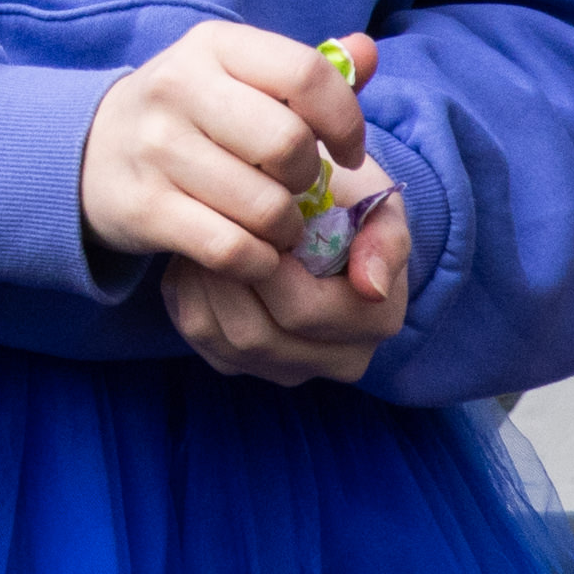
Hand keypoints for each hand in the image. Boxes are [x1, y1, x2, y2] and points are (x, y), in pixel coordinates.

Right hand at [80, 24, 374, 283]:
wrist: (90, 151)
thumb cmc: (190, 113)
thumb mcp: (238, 75)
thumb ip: (306, 71)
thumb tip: (366, 51)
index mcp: (213, 46)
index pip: (306, 75)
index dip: (345, 121)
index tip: (346, 153)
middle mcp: (177, 88)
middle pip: (287, 144)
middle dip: (308, 180)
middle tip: (297, 190)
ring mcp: (154, 149)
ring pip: (263, 205)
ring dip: (285, 228)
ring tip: (276, 224)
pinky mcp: (142, 207)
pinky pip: (229, 248)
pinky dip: (257, 260)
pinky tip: (255, 252)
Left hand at [162, 164, 415, 384]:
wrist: (322, 218)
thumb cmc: (347, 204)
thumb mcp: (376, 206)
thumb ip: (385, 241)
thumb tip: (371, 289)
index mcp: (374, 322)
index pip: (302, 312)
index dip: (263, 266)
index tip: (247, 221)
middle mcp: (337, 359)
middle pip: (255, 336)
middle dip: (225, 276)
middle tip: (209, 225)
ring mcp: (291, 369)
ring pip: (222, 342)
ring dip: (202, 285)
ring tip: (202, 237)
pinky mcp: (248, 366)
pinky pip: (202, 341)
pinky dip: (189, 297)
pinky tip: (198, 261)